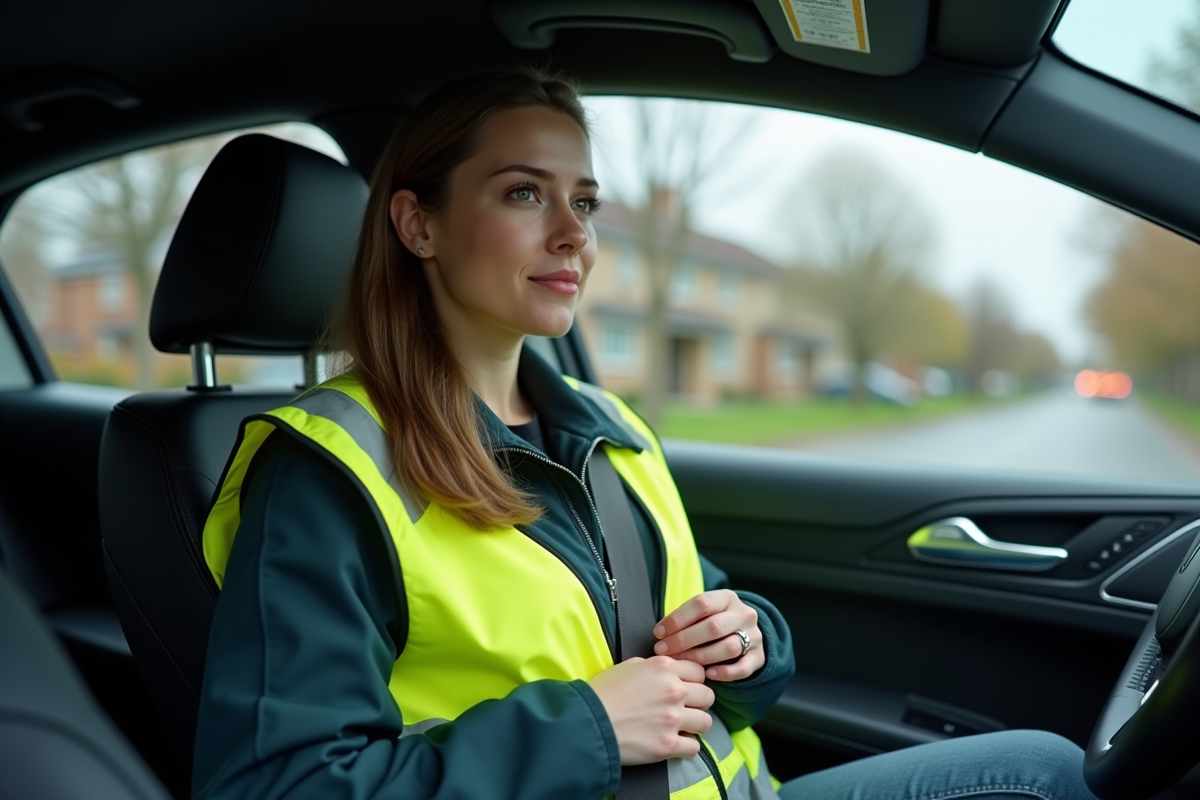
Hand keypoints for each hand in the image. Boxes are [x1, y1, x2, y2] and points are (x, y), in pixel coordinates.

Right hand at [587, 656, 714, 763]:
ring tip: (682, 727)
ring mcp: (673, 718)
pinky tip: (675, 743)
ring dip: (696, 725)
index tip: (688, 688)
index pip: (699, 671)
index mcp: (664, 667)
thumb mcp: (627, 666)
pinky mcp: (668, 745)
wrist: (588, 722)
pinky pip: (694, 747)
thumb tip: (666, 672)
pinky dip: (687, 747)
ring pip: (706, 722)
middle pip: (708, 696)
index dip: (694, 680)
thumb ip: (653, 666)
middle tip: (686, 708)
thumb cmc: (602, 693)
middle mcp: (673, 690)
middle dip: (699, 702)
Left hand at [652, 589, 764, 680]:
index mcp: (727, 598)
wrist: (746, 632)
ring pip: (728, 647)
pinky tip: (708, 674)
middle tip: (664, 651)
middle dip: (684, 640)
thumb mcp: (704, 613)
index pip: (701, 603)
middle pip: (714, 626)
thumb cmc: (714, 623)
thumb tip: (660, 634)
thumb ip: (686, 620)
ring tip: (682, 662)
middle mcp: (743, 614)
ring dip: (701, 656)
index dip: (677, 619)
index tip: (658, 633)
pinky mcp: (759, 657)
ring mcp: (754, 635)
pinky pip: (743, 668)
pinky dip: (725, 672)